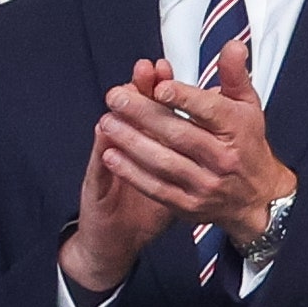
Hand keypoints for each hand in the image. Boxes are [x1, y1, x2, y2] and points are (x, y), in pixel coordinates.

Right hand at [61, 57, 176, 290]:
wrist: (115, 239)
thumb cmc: (146, 209)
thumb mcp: (174, 181)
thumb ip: (190, 153)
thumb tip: (212, 127)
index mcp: (144, 145)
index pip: (151, 111)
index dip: (157, 90)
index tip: (166, 69)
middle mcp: (122, 149)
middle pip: (131, 115)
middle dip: (140, 90)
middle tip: (146, 67)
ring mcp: (106, 165)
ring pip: (112, 134)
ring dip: (121, 112)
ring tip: (127, 90)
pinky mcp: (94, 186)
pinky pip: (99, 167)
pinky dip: (102, 151)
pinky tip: (106, 137)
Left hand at [97, 40, 295, 244]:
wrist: (255, 197)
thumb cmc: (246, 142)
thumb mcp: (248, 105)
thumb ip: (235, 74)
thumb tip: (232, 44)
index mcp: (238, 129)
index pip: (209, 111)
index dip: (183, 98)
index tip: (158, 86)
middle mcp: (223, 159)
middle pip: (179, 134)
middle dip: (143, 114)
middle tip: (115, 97)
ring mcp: (206, 185)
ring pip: (164, 162)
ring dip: (131, 143)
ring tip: (108, 123)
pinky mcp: (189, 206)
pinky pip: (156, 189)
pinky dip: (132, 173)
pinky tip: (111, 155)